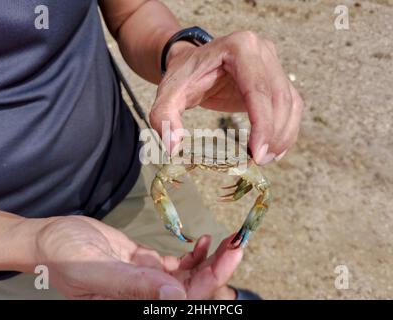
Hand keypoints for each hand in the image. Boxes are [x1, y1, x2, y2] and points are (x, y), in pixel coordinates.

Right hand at [34, 216, 241, 298]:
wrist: (53, 238)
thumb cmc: (65, 255)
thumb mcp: (97, 270)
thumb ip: (135, 285)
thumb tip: (176, 298)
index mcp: (134, 304)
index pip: (184, 301)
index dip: (213, 280)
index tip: (232, 255)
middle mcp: (146, 297)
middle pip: (194, 290)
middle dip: (220, 267)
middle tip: (238, 242)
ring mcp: (148, 281)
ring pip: (190, 278)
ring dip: (212, 261)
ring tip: (229, 240)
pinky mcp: (147, 265)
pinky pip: (178, 266)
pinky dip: (194, 255)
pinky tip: (202, 241)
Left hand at [150, 31, 302, 164]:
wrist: (192, 64)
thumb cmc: (183, 77)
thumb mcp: (168, 95)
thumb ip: (164, 118)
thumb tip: (172, 148)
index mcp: (239, 47)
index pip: (258, 89)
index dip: (263, 124)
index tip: (257, 154)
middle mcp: (262, 50)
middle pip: (279, 98)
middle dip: (273, 134)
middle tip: (259, 161)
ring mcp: (273, 63)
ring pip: (290, 103)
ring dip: (283, 135)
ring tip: (265, 159)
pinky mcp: (276, 78)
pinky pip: (291, 106)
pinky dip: (286, 129)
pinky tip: (274, 150)